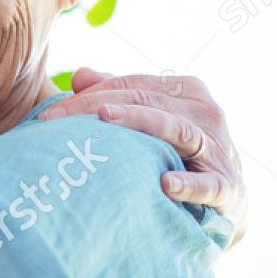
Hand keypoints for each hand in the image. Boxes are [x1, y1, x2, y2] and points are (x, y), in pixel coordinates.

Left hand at [41, 68, 246, 245]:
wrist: (226, 203)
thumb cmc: (180, 155)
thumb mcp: (152, 120)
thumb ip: (120, 96)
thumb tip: (79, 74)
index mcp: (185, 90)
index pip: (130, 85)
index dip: (88, 95)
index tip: (49, 114)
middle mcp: (205, 112)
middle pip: (145, 100)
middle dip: (95, 106)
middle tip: (55, 121)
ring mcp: (218, 148)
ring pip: (174, 128)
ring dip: (139, 123)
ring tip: (104, 120)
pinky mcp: (227, 186)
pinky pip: (208, 183)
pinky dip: (188, 184)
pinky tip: (165, 184)